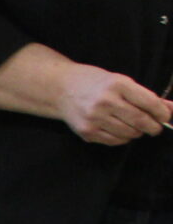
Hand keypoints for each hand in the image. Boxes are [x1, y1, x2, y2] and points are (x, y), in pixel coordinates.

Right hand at [57, 65, 172, 144]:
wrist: (62, 89)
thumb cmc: (96, 84)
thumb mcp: (122, 82)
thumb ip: (146, 96)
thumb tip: (170, 109)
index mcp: (118, 85)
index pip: (149, 103)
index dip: (162, 113)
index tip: (165, 117)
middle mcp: (106, 102)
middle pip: (140, 121)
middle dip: (153, 127)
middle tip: (155, 128)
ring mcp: (95, 118)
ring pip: (128, 133)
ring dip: (137, 133)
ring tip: (135, 127)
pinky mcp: (87, 131)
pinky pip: (114, 141)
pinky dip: (123, 138)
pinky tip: (121, 131)